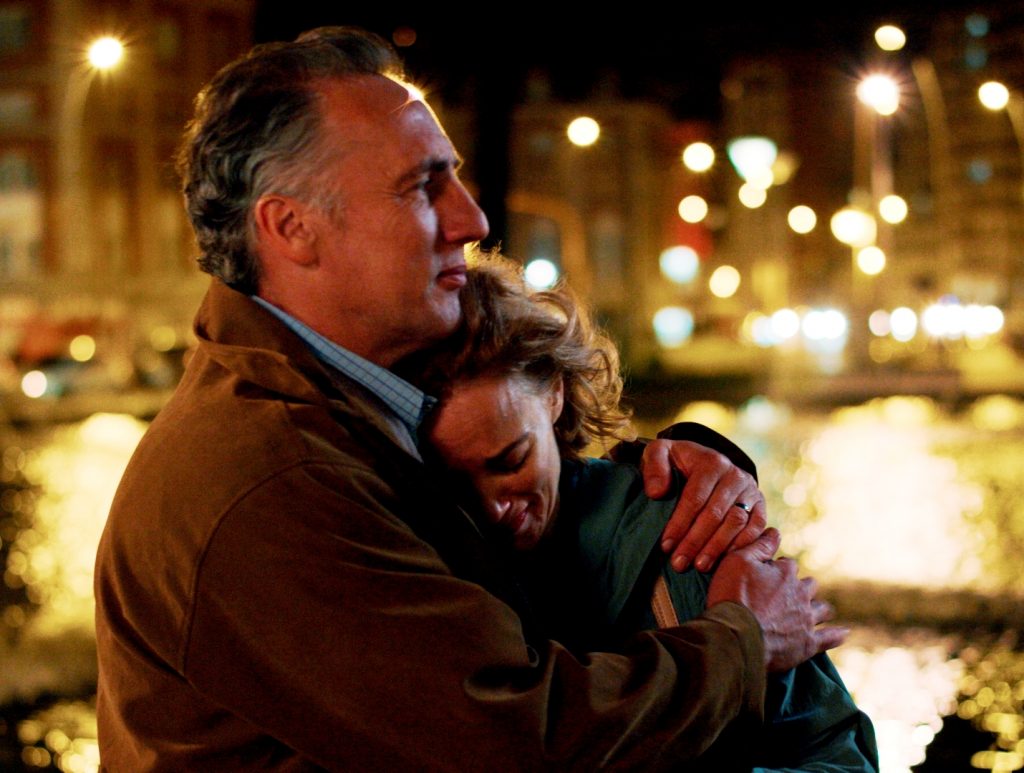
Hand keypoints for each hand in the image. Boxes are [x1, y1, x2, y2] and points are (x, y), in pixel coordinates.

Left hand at [640, 439, 766, 571]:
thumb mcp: (658, 453)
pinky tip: (723, 561)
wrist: (702, 461)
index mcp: (711, 462)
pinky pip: (755, 528)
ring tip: (699, 566)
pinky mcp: (759, 505)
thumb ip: (654, 467)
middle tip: (679, 563)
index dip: (680, 523)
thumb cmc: (676, 462)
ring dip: (717, 548)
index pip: (695, 498)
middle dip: (695, 541)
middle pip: (715, 514)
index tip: (665, 545)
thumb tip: (657, 493)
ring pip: (736, 523)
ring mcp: (750, 490)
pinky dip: (740, 546)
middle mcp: (735, 475)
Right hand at [706, 528, 846, 671]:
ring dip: (817, 607)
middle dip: (799, 587)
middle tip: (783, 596)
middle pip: (808, 585)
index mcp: (785, 573)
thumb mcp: (736, 562)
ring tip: (810, 611)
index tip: (764, 577)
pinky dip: (837, 634)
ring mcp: (807, 619)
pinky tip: (842, 632)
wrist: (736, 637)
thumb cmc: (732, 596)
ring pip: (822, 609)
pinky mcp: (808, 643)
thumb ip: (758, 545)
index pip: (787, 565)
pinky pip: (830, 637)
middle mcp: (801, 593)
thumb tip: (775, 531)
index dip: (776, 570)